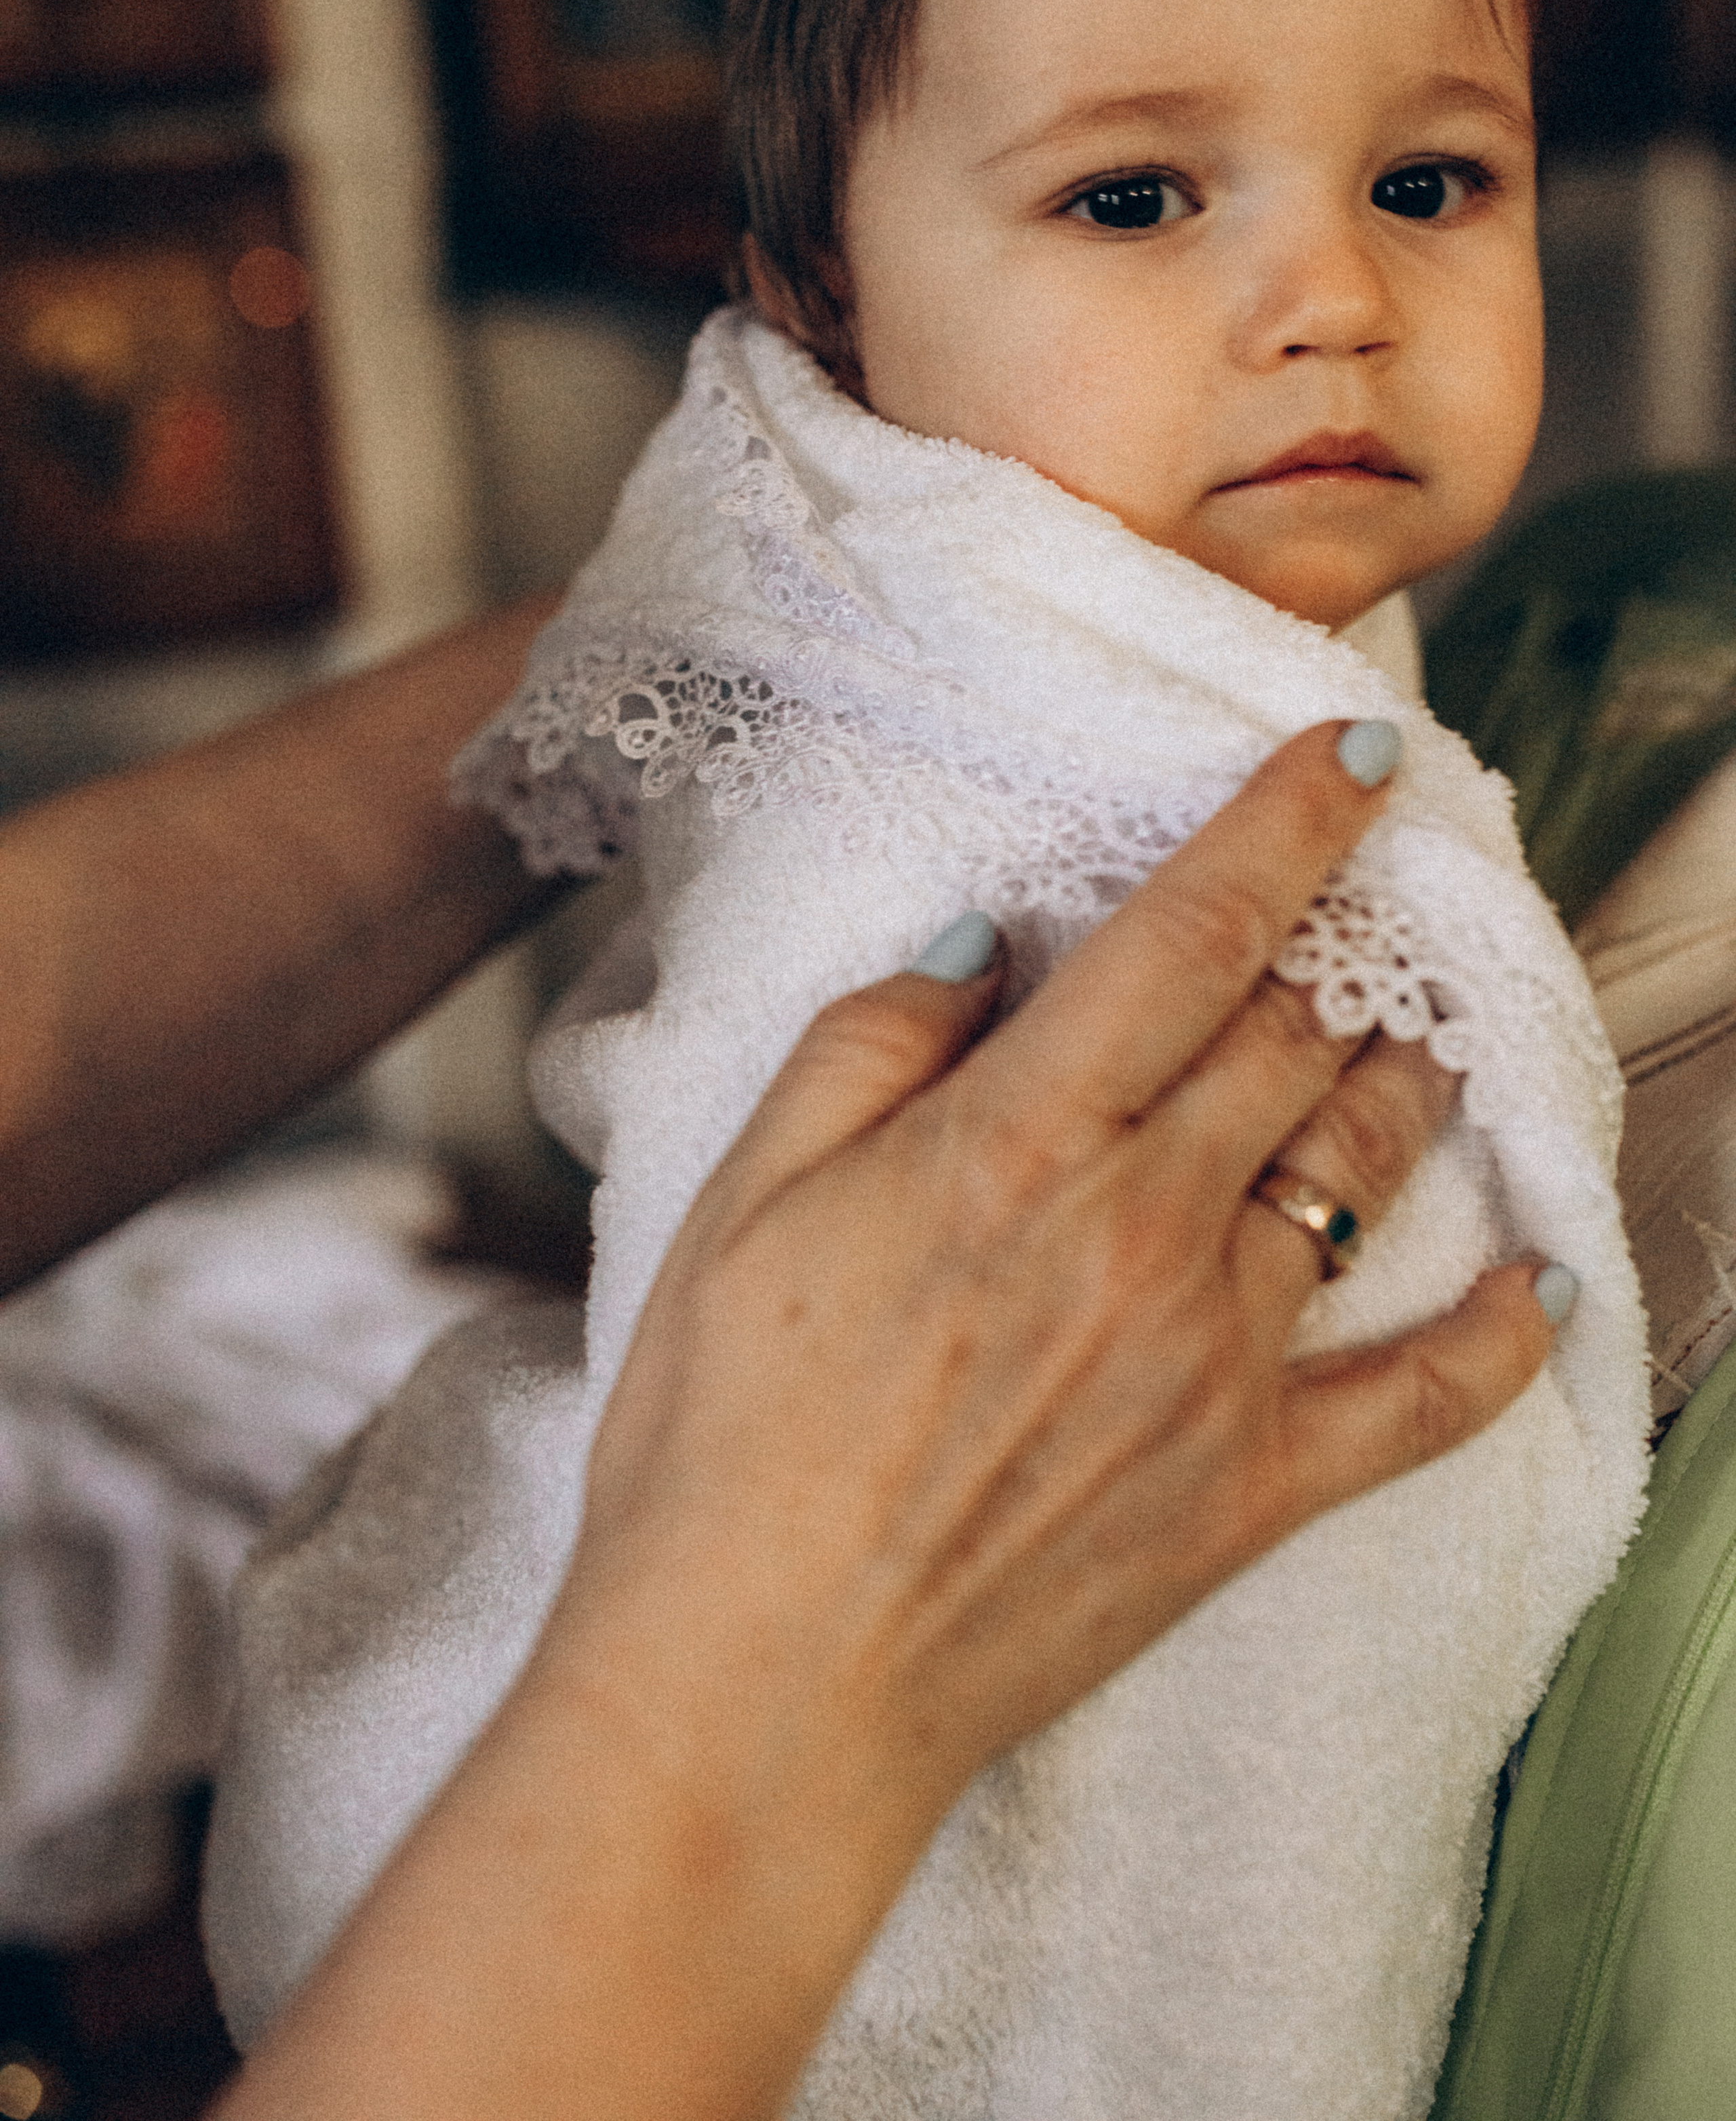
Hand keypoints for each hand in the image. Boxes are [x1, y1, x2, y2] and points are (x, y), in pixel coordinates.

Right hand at [225, 722, 1559, 2120]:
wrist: (758, 1689)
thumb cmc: (725, 1440)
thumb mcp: (743, 1196)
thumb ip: (872, 1042)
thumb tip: (985, 943)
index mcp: (1020, 1141)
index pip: (1192, 933)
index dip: (1283, 822)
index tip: (1351, 750)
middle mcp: (1146, 1230)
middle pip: (1294, 1037)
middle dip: (1337, 946)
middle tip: (1357, 903)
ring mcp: (1216, 1362)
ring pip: (1361, 1175)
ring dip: (1403, 1084)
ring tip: (1418, 1035)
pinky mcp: (1250, 1489)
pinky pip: (1423, 1401)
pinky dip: (1502, 1338)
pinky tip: (1544, 1281)